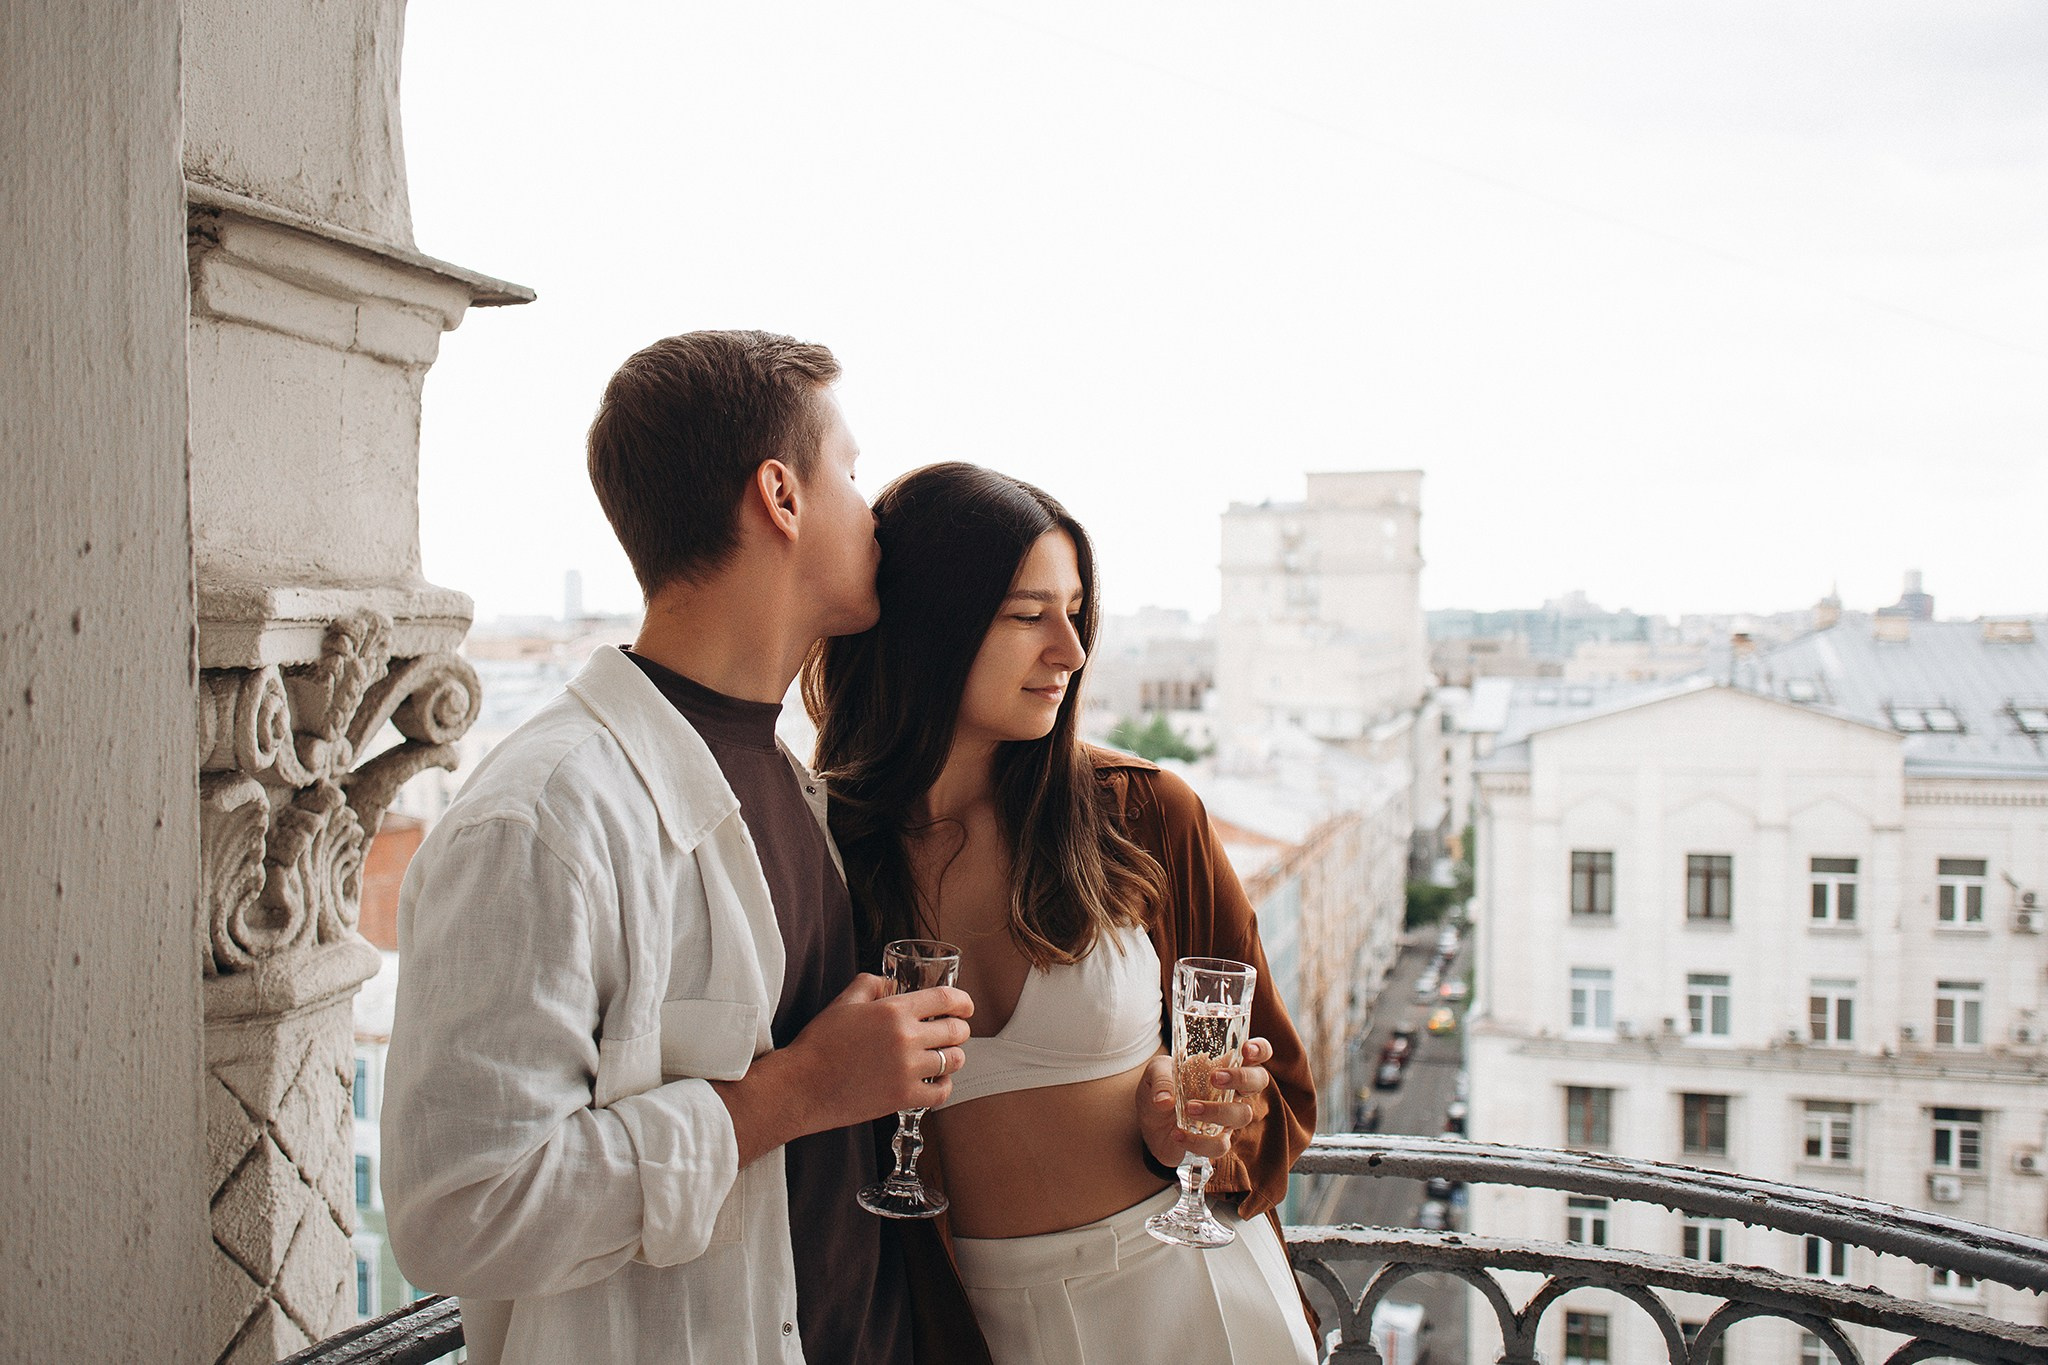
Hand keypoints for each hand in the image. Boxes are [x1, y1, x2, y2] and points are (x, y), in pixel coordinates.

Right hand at [715, 974, 972, 1163]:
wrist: (801, 1086)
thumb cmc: (820, 1043)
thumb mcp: (844, 1002)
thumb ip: (871, 985)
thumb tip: (891, 982)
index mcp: (893, 1010)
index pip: (946, 999)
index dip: (963, 1002)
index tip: (966, 1007)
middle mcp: (906, 1038)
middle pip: (956, 1031)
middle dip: (959, 1029)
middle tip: (953, 1033)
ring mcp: (907, 1070)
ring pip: (953, 1061)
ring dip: (952, 1057)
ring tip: (943, 1057)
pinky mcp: (903, 1097)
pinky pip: (941, 1092)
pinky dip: (943, 1086)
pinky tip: (934, 1082)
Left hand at [1136, 1037, 1273, 1168]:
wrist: (1149, 1121)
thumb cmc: (1161, 1087)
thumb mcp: (1155, 1073)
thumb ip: (1161, 1079)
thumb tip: (1166, 1101)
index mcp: (1225, 1064)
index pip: (1257, 1053)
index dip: (1259, 1050)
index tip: (1245, 1050)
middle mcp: (1233, 1089)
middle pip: (1259, 1080)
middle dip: (1243, 1078)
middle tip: (1215, 1078)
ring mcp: (1228, 1116)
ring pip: (1243, 1115)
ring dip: (1218, 1111)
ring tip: (1189, 1108)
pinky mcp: (1216, 1140)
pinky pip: (1220, 1145)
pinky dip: (1198, 1141)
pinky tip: (1177, 1134)